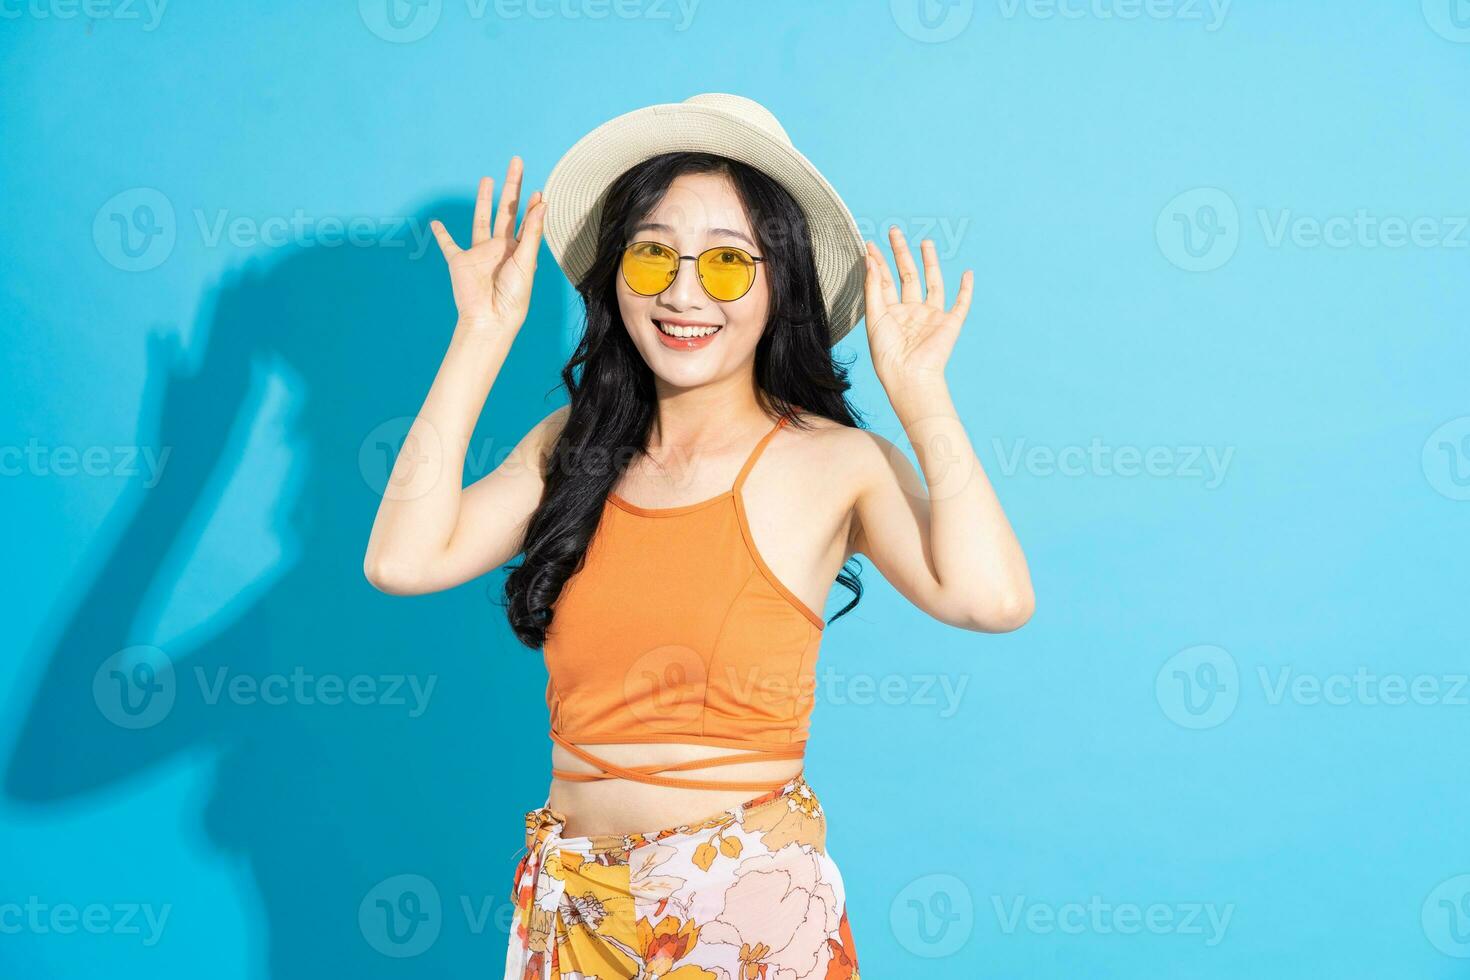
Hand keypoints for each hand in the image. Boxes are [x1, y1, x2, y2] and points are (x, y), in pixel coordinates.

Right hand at [430, 156, 546, 332]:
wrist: (490, 319)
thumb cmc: (513, 297)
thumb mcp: (526, 262)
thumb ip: (531, 232)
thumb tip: (542, 202)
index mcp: (519, 250)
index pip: (527, 220)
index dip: (533, 205)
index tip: (538, 190)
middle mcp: (500, 248)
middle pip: (506, 210)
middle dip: (512, 187)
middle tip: (516, 163)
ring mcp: (479, 254)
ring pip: (481, 219)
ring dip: (484, 200)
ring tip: (487, 179)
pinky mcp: (459, 261)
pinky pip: (448, 245)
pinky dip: (441, 234)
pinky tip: (437, 223)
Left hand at [863, 226, 973, 392]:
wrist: (908, 376)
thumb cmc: (887, 353)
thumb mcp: (874, 316)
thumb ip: (873, 288)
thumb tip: (870, 259)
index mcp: (891, 312)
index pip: (884, 281)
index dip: (877, 263)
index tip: (870, 244)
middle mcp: (911, 312)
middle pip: (907, 275)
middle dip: (900, 253)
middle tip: (894, 231)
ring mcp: (931, 316)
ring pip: (932, 282)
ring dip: (930, 262)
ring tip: (926, 241)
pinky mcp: (950, 323)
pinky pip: (961, 303)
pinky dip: (966, 289)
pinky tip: (967, 273)